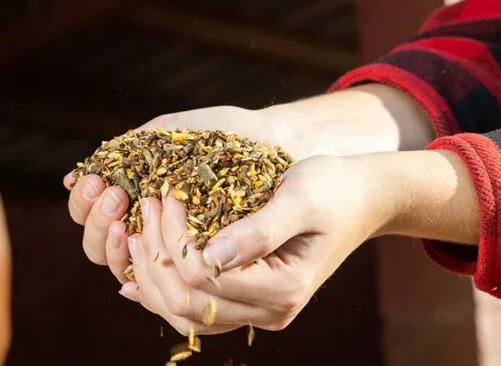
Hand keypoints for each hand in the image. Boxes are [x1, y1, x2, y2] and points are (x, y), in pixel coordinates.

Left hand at [64, 85, 433, 280]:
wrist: (361, 197)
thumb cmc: (332, 187)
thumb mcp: (299, 196)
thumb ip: (258, 229)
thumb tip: (210, 255)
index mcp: (284, 287)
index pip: (202, 277)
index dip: (173, 237)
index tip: (165, 193)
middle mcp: (271, 310)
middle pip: (187, 304)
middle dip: (155, 255)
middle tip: (145, 206)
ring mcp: (259, 310)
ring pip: (185, 314)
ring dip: (153, 274)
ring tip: (138, 229)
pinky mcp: (248, 298)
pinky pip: (197, 308)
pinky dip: (165, 287)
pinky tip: (141, 262)